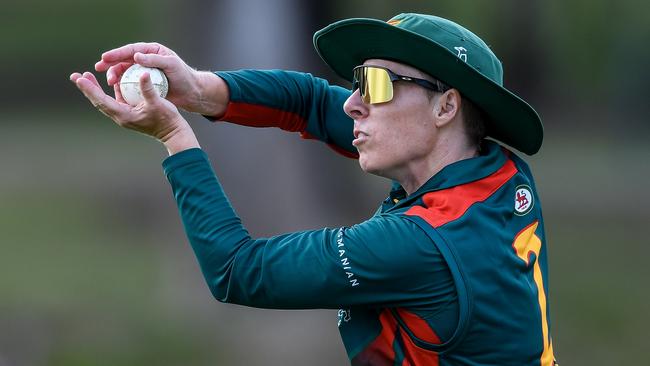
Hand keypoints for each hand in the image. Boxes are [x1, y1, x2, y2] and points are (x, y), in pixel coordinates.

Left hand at [70, 70, 199, 154]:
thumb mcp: (158, 103)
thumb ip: (148, 88)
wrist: (174, 133)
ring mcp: (125, 116)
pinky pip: (115, 102)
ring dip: (95, 90)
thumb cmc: (167, 119)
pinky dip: (109, 92)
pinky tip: (111, 83)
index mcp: (123, 115)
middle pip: (98, 101)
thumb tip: (143, 73)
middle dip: (87, 88)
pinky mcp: (131, 115)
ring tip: (87, 77)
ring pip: (105, 101)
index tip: (79, 78)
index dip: (89, 89)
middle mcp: (121, 116)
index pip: (101, 100)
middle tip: (76, 76)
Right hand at [95, 42, 227, 116]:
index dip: (117, 53)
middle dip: (110, 63)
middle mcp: (147, 60)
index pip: (131, 50)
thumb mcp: (171, 65)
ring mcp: (145, 73)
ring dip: (115, 75)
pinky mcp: (146, 85)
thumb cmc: (184, 77)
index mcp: (152, 51)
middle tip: (98, 67)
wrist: (192, 93)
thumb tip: (136, 56)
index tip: (105, 57)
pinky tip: (115, 90)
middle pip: (124, 59)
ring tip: (109, 81)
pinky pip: (130, 84)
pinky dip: (122, 86)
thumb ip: (154, 60)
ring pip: (125, 72)